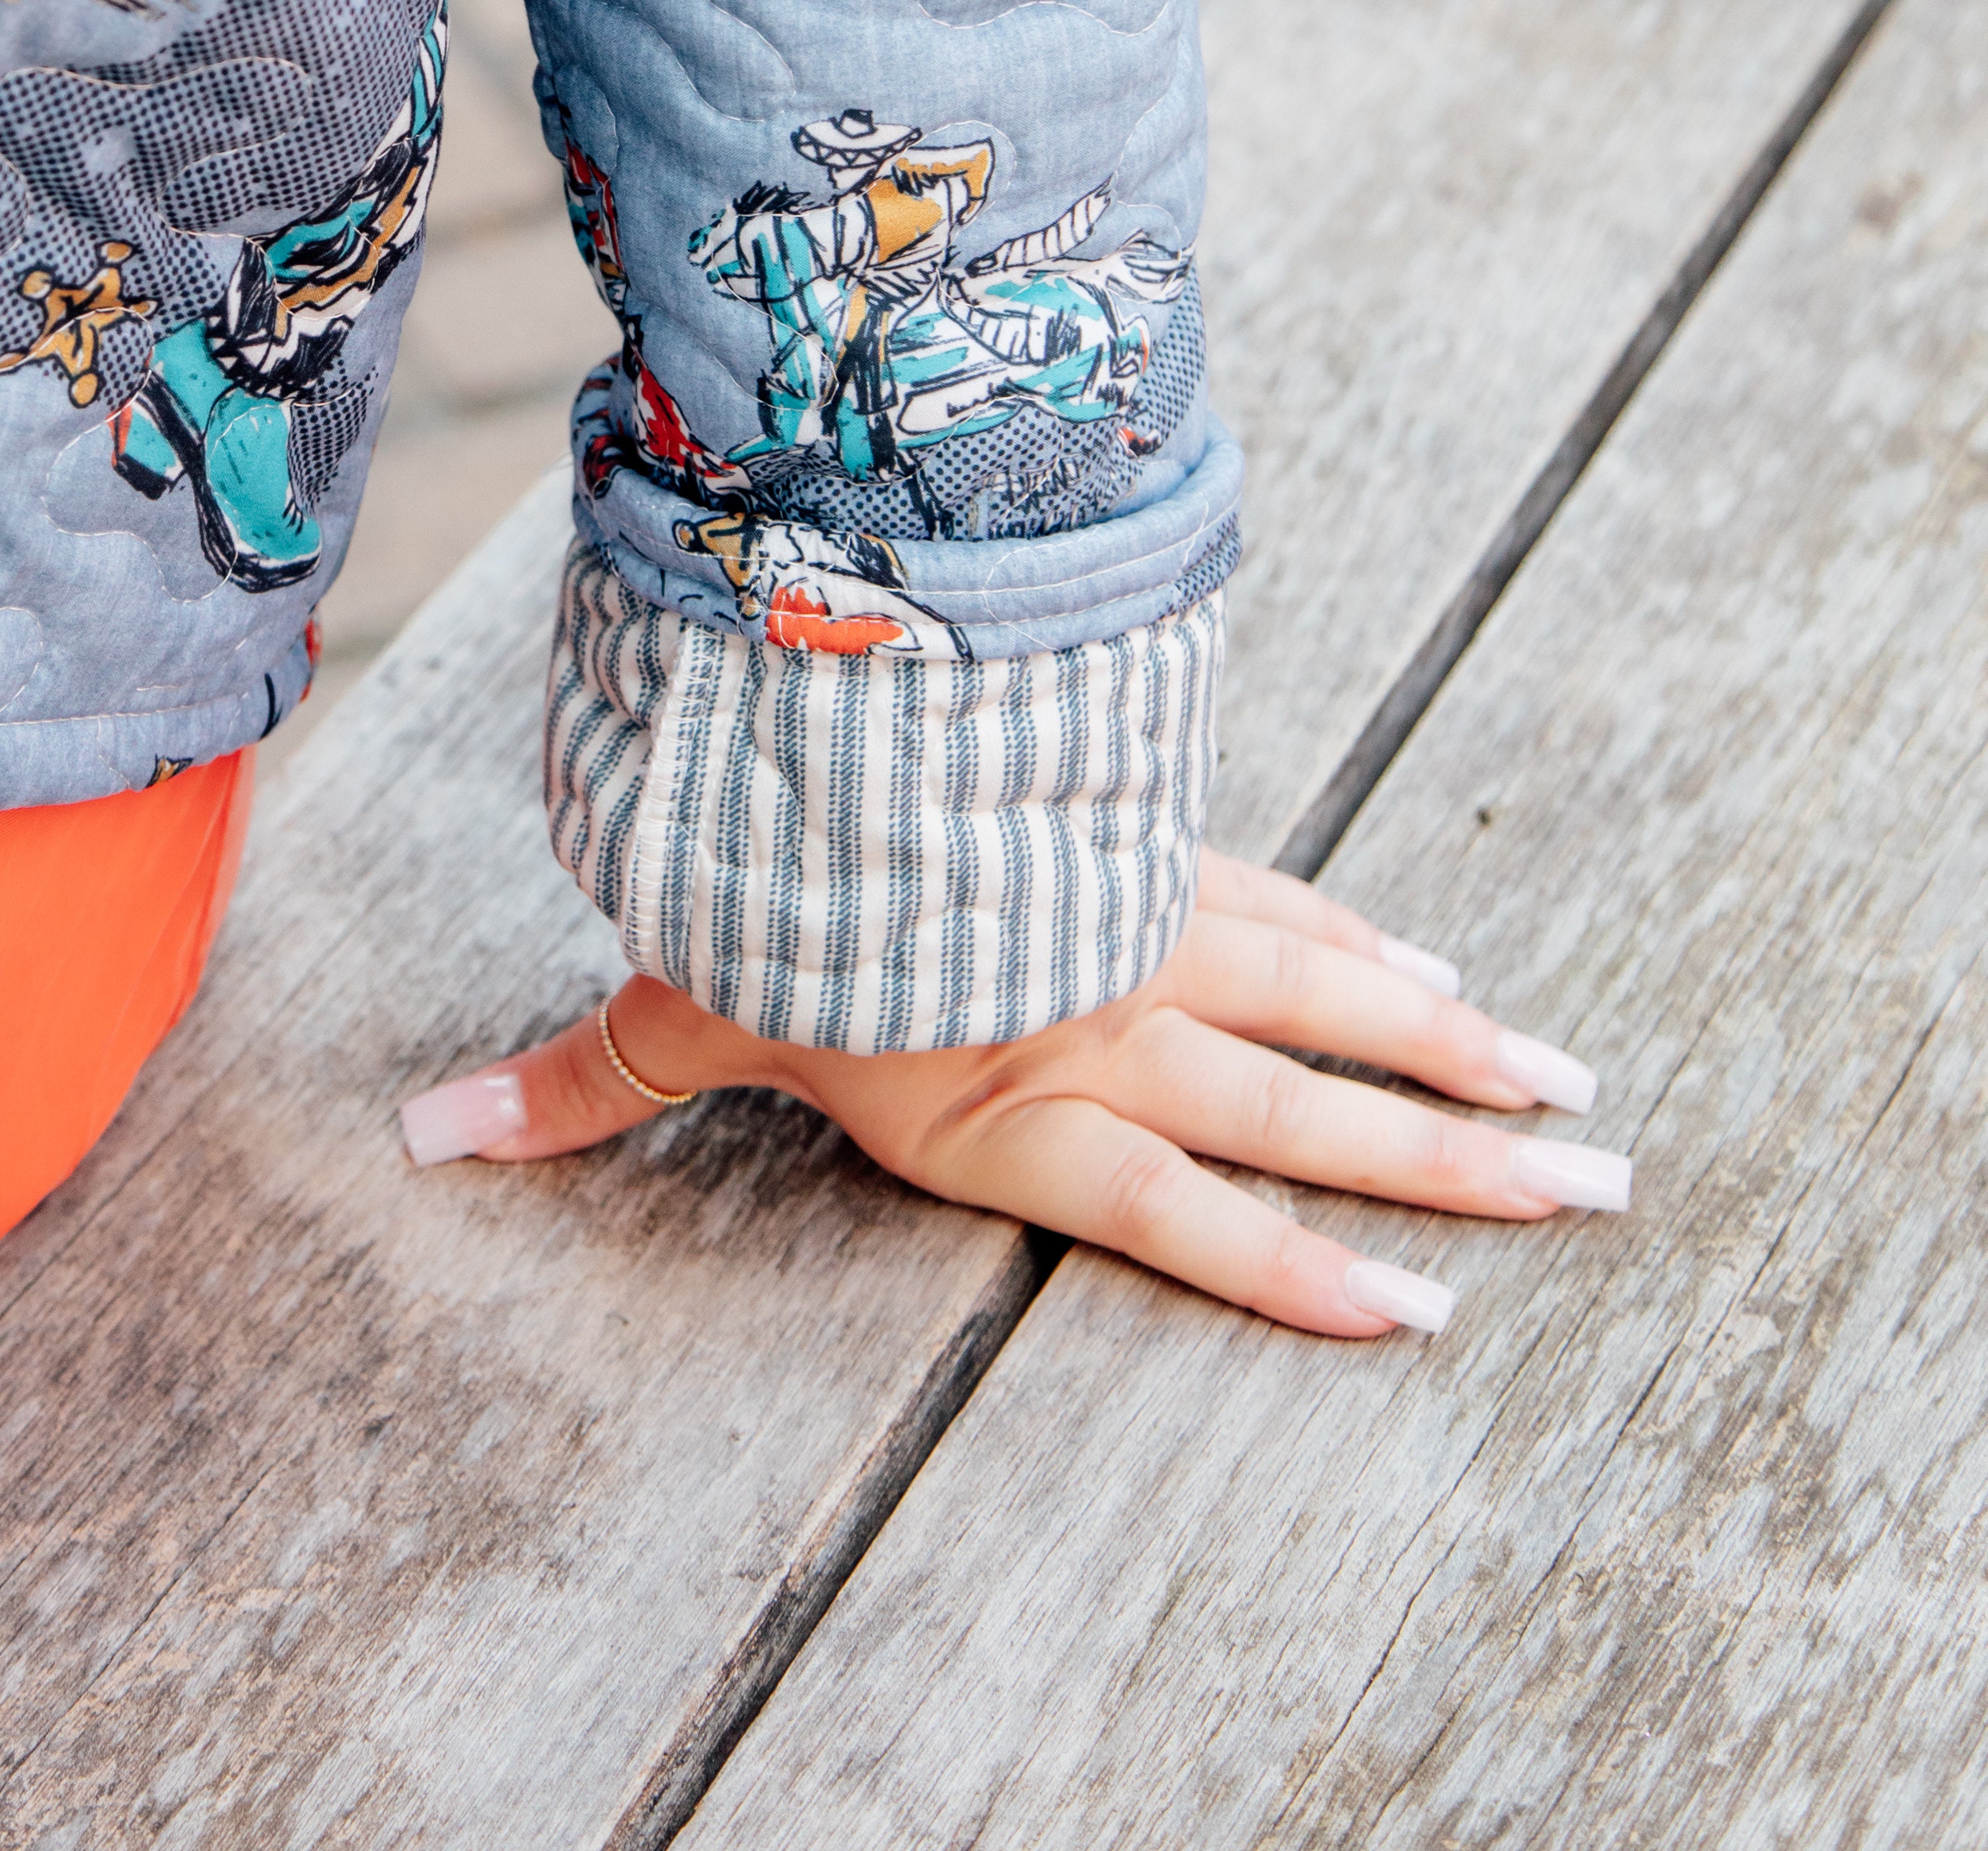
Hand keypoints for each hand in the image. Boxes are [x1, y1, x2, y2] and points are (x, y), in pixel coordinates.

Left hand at [400, 850, 1630, 1337]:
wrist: (837, 700)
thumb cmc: (757, 871)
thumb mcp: (675, 992)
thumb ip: (579, 1084)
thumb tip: (421, 1143)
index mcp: (1007, 1095)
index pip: (1183, 1206)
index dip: (1299, 1271)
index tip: (1431, 1319)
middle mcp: (1101, 1017)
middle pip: (1310, 1105)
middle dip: (1455, 1161)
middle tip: (1598, 1188)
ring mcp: (1143, 917)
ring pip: (1332, 994)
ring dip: (1451, 1048)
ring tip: (1572, 1091)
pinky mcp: (1147, 831)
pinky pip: (1285, 898)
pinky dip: (1371, 941)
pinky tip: (1443, 969)